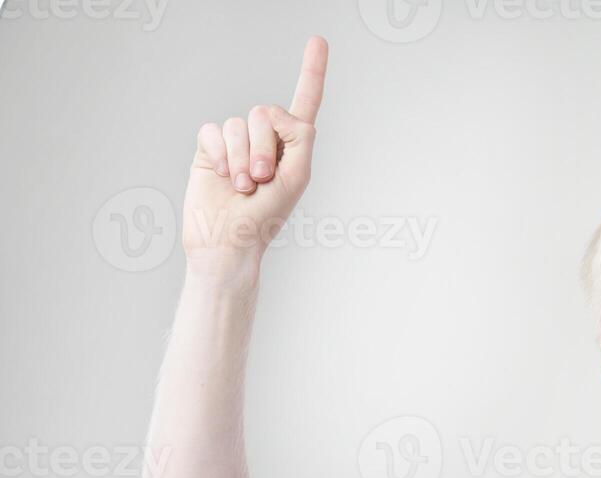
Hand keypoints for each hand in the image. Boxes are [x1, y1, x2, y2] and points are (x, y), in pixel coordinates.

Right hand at [181, 36, 327, 271]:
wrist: (228, 241)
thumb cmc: (266, 217)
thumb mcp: (297, 177)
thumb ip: (300, 138)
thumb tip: (274, 112)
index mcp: (294, 145)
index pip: (305, 101)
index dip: (311, 70)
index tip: (318, 39)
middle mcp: (265, 138)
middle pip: (265, 113)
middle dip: (264, 148)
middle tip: (262, 180)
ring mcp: (236, 142)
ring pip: (238, 124)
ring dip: (241, 159)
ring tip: (243, 187)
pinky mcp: (208, 148)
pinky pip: (212, 131)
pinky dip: (218, 155)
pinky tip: (220, 177)